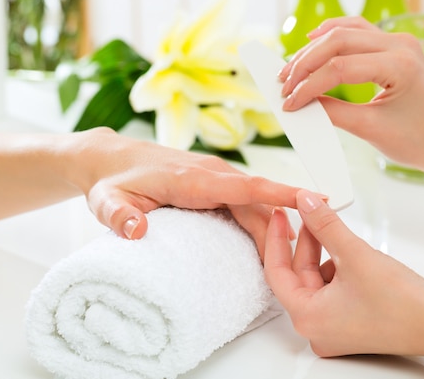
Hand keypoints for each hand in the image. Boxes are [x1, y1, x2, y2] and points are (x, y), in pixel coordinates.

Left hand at [70, 128, 298, 253]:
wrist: (112, 157)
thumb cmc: (113, 180)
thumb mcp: (107, 201)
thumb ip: (118, 216)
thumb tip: (136, 230)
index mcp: (193, 179)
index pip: (247, 187)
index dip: (283, 194)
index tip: (316, 200)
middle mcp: (211, 174)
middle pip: (260, 203)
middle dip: (282, 231)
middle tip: (295, 266)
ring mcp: (215, 176)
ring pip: (256, 202)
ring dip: (275, 226)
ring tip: (288, 258)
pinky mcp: (214, 182)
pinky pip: (246, 200)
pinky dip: (262, 219)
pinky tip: (268, 240)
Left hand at [264, 189, 423, 356]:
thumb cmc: (402, 302)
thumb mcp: (354, 254)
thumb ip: (324, 225)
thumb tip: (304, 201)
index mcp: (307, 317)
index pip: (277, 272)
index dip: (276, 238)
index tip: (279, 214)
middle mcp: (315, 328)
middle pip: (298, 275)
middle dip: (305, 241)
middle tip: (309, 211)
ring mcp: (333, 329)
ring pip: (317, 281)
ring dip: (322, 252)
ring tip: (331, 226)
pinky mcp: (350, 324)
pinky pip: (333, 290)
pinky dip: (337, 267)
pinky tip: (348, 250)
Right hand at [278, 16, 423, 171]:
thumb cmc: (416, 140)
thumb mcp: (369, 129)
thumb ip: (331, 112)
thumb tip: (300, 103)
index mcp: (400, 66)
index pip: (339, 68)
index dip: (308, 85)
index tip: (288, 103)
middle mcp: (400, 45)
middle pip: (338, 41)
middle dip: (305, 64)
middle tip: (283, 84)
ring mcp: (398, 41)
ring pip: (344, 31)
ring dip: (314, 48)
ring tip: (291, 68)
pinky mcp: (393, 45)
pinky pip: (357, 29)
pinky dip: (332, 34)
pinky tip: (312, 40)